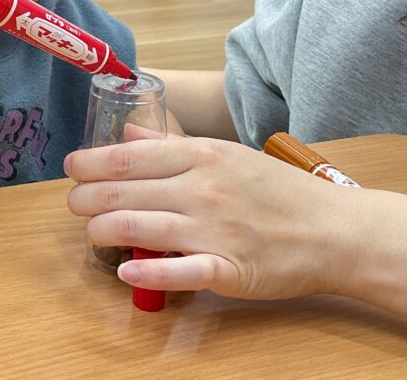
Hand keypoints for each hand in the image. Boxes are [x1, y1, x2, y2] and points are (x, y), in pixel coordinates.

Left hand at [64, 132, 355, 301]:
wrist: (335, 230)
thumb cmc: (278, 190)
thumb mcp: (227, 153)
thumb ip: (173, 145)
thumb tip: (128, 133)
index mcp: (203, 156)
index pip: (129, 157)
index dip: (90, 163)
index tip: (70, 169)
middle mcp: (203, 189)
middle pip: (124, 191)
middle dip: (87, 199)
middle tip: (73, 204)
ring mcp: (215, 230)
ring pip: (140, 226)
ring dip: (103, 230)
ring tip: (92, 233)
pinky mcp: (229, 269)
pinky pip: (181, 272)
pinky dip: (148, 272)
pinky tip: (126, 270)